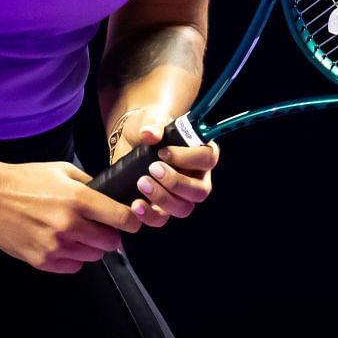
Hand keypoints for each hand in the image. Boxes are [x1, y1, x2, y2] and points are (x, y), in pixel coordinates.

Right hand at [0, 156, 141, 273]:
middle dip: (111, 236)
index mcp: (78, 199)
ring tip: (77, 234)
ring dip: (90, 247)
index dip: (131, 221)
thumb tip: (111, 197)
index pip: (122, 219)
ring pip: (92, 257)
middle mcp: (69, 225)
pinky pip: (72, 267)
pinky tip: (62, 243)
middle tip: (101, 228)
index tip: (130, 221)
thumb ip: (89, 183)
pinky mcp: (42, 260)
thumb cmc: (25, 180)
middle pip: (111, 243)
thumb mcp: (61, 169)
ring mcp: (55, 246)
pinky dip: (72, 258)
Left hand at [110, 109, 218, 229]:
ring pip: (183, 208)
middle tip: (153, 169)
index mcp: (201, 153)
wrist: (129, 140)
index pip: (207, 159)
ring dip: (163, 198)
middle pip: (200, 191)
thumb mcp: (149, 118)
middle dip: (176, 182)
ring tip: (141, 183)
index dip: (188, 158)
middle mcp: (197, 178)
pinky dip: (149, 215)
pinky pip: (162, 219)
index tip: (163, 152)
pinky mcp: (162, 207)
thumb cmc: (148, 127)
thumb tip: (149, 134)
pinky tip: (136, 205)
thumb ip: (152, 123)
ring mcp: (181, 196)